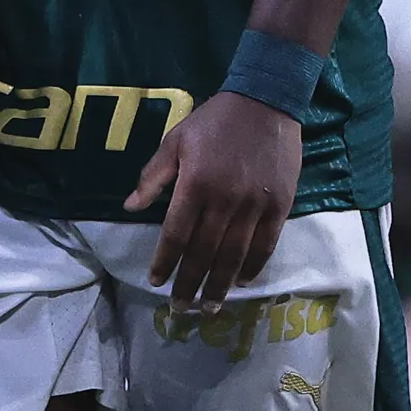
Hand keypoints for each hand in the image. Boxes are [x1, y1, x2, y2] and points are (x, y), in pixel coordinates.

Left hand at [128, 92, 301, 312]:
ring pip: (234, 256)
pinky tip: (241, 282)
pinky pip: (265, 245)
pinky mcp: (280, 206)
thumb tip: (131, 207)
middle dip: (189, 284)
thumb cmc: (214, 121)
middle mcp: (224, 201)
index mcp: (195, 185)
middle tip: (180, 309)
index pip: (176, 235)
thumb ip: (153, 177)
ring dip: (220, 286)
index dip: (165, 262)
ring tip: (209, 308)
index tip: (155, 282)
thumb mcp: (175, 140)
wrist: (266, 101)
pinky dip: (253, 267)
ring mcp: (255, 206)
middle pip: (203, 253)